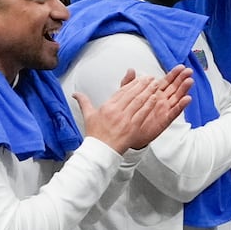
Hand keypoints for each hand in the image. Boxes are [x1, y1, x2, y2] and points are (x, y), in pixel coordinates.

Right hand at [77, 67, 193, 153]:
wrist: (100, 151)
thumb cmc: (95, 135)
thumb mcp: (88, 116)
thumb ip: (84, 102)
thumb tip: (75, 94)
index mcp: (107, 107)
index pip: (122, 91)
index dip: (132, 84)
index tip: (139, 78)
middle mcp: (116, 111)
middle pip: (132, 94)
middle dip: (142, 84)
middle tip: (150, 78)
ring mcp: (125, 119)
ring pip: (138, 101)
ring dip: (148, 91)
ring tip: (155, 84)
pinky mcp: (132, 127)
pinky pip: (142, 113)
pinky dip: (149, 104)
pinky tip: (154, 98)